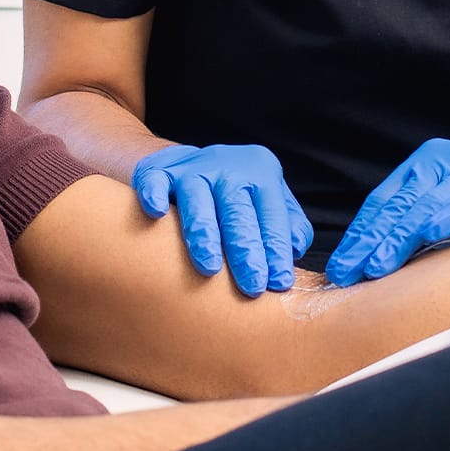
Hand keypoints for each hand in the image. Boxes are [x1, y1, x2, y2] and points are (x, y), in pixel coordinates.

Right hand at [131, 143, 312, 295]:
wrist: (190, 164)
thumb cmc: (237, 195)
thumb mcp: (269, 201)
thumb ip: (289, 225)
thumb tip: (295, 249)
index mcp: (261, 171)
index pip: (272, 215)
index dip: (276, 250)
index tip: (279, 283)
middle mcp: (227, 166)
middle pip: (237, 210)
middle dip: (245, 250)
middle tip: (252, 286)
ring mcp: (191, 168)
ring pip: (197, 200)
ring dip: (204, 234)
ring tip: (209, 268)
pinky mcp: (158, 170)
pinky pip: (154, 181)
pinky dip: (154, 194)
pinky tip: (157, 213)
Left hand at [326, 139, 449, 286]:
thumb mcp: (447, 219)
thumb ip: (414, 231)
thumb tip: (370, 265)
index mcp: (424, 165)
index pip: (383, 203)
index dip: (359, 235)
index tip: (339, 268)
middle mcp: (443, 161)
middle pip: (397, 205)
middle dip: (368, 241)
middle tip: (346, 273)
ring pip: (425, 206)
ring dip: (396, 238)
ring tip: (374, 266)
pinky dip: (446, 218)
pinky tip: (426, 235)